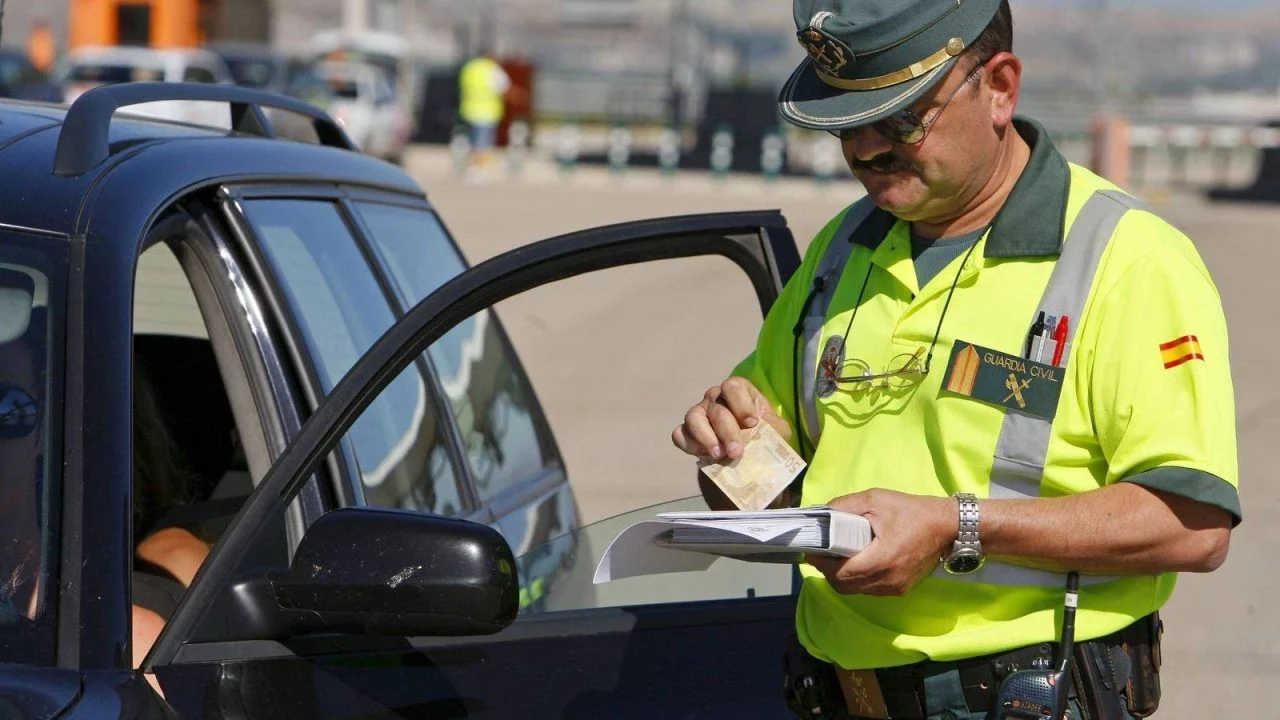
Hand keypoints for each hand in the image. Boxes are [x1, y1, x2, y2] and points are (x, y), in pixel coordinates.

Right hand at [671, 377, 790, 460]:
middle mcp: (715, 398)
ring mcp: (699, 414)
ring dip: (706, 437)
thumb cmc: (764, 437)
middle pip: (717, 409)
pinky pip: (679, 434)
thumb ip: (772, 428)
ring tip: (718, 455)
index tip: (752, 423)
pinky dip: (689, 445)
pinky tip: (704, 456)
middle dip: (727, 432)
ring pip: (694, 417)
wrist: (750, 457)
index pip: (733, 386)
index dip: (741, 404)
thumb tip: (764, 435)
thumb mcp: (776, 430)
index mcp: (738, 392)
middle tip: (736, 452)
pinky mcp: (687, 433)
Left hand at [806, 489, 955, 595]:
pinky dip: (858, 579)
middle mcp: (888, 580)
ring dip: (842, 577)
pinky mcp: (900, 590)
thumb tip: (820, 513)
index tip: (811, 550)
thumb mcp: (875, 500)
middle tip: (822, 553)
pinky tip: (857, 561)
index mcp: (882, 559)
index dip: (821, 563)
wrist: (948, 527)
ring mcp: (895, 588)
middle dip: (828, 571)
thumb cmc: (912, 511)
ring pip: (856, 590)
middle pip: (844, 586)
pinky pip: (869, 589)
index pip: (840, 573)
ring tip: (838, 555)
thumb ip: (845, 506)